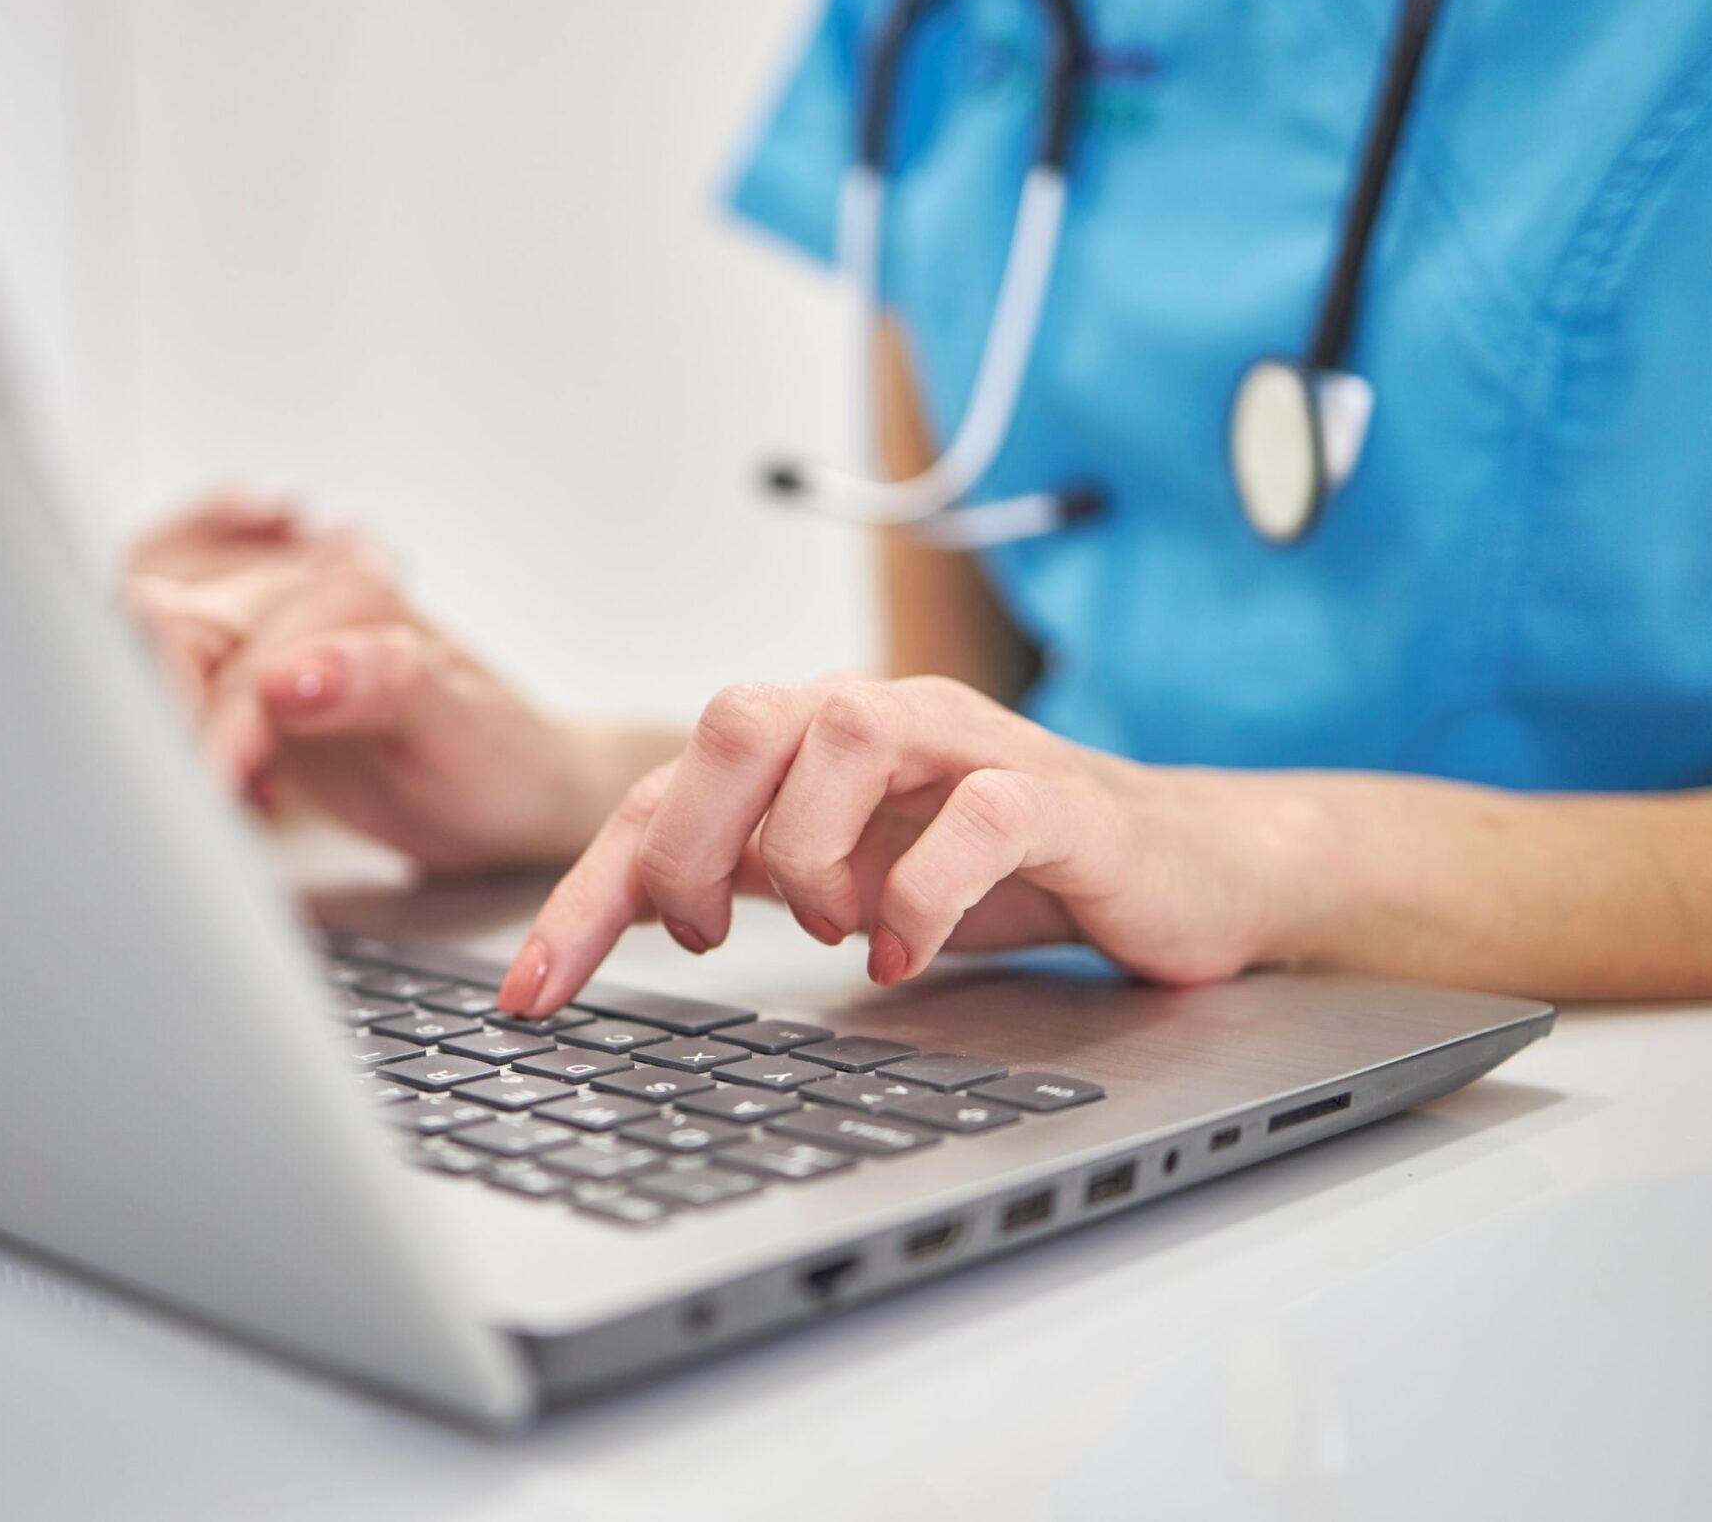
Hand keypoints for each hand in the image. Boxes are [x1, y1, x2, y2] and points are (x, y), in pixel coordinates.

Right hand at [123, 491, 631, 872]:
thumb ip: (381, 688)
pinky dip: (174, 749)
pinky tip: (242, 798)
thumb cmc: (504, 763)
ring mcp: (266, 641)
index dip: (187, 718)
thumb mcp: (458, 734)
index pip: (210, 638)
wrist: (525, 794)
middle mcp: (296, 600)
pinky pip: (171, 698)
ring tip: (225, 800)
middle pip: (157, 629)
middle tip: (194, 802)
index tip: (198, 786)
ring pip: (153, 657)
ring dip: (157, 731)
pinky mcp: (249, 690)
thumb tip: (285, 677)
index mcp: (343, 592)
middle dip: (152, 717)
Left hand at [497, 676, 1324, 1015]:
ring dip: (808, 851)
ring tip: (832, 932)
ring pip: (845, 731)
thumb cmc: (1002, 869)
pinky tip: (908, 955)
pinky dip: (926, 893)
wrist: (1180, 869)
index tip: (531, 993)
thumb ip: (748, 871)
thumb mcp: (847, 877)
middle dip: (691, 840)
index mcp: (809, 744)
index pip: (667, 790)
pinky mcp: (1059, 793)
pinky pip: (981, 813)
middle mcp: (878, 721)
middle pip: (735, 718)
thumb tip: (624, 903)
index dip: (587, 891)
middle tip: (710, 934)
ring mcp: (971, 746)